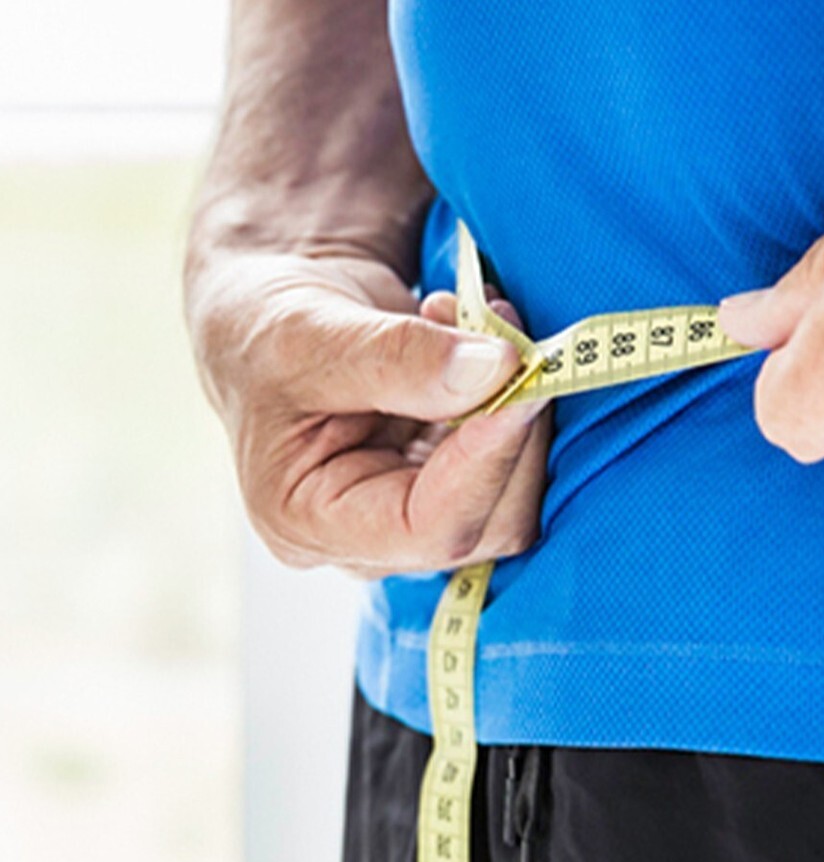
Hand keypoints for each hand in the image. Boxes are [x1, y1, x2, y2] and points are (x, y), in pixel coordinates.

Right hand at [186, 251, 549, 575]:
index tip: (520, 382)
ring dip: (520, 404)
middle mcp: (369, 538)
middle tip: (505, 336)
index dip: (486, 461)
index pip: (427, 528)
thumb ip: (399, 357)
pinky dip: (513, 395)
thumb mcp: (308, 334)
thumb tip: (496, 371)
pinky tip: (475, 338)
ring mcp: (414, 513)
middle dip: (514, 429)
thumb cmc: (263, 333)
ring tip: (478, 321)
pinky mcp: (448, 481)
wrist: (273, 323)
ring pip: (514, 492)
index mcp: (310, 524)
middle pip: (488, 521)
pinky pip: (512, 458)